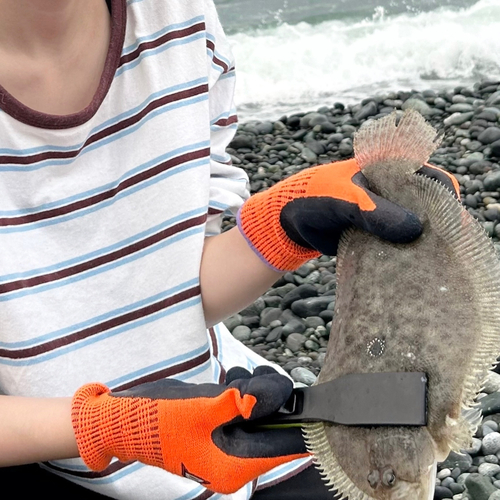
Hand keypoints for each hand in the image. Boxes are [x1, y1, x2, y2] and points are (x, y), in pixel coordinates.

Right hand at [71, 366, 307, 493]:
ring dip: (253, 390)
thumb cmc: (160, 416)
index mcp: (236, 464)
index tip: (318, 400)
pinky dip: (241, 392)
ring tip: (233, 380)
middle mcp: (236, 460)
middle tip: (257, 376)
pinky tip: (228, 382)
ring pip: (261, 414)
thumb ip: (245, 401)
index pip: (286, 444)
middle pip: (275, 426)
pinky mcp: (219, 430)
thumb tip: (279, 394)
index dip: (304, 421)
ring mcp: (227, 446)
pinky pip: (244, 410)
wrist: (124, 419)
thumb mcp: (204, 406)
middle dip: (271, 396)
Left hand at [238, 159, 458, 270]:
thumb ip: (376, 211)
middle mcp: (393, 190)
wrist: (288, 221)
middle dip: (437, 226)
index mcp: (390, 168)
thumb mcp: (345, 200)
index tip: (451, 226)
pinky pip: (398, 244)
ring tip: (430, 262)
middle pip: (429, 206)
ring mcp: (385, 213)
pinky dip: (405, 255)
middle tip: (445, 250)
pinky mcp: (376, 234)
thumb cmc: (315, 198)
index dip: (446, 199)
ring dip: (422, 243)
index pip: (431, 178)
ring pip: (415, 228)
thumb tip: (415, 229)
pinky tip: (410, 269)